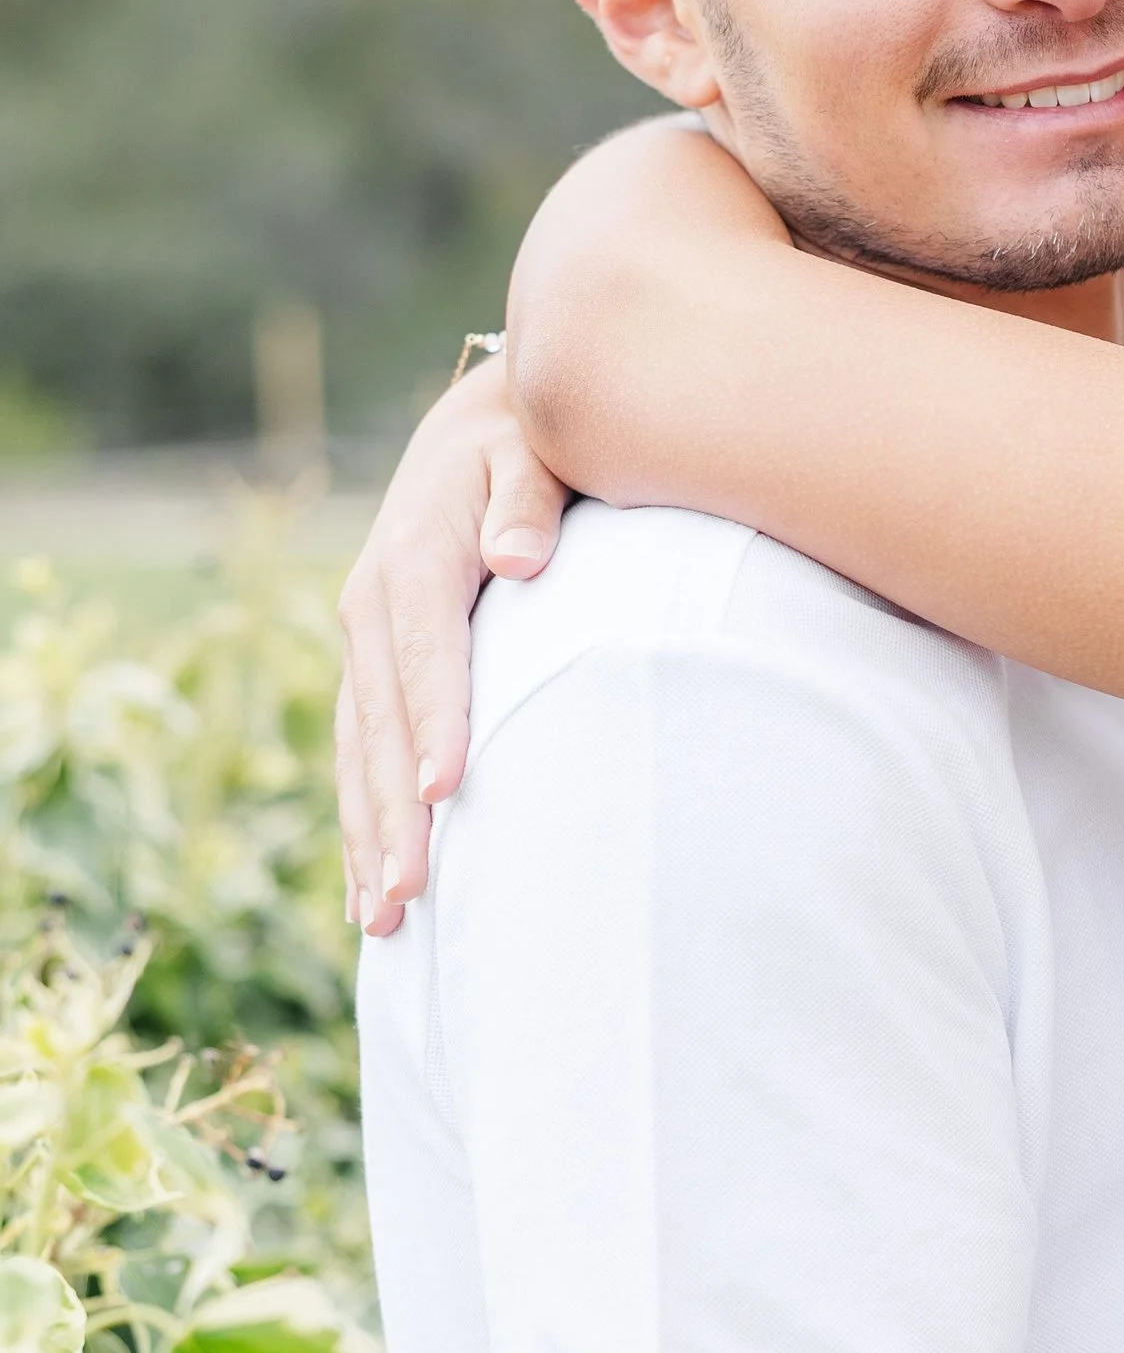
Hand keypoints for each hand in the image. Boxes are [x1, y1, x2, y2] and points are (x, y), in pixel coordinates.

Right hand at [336, 354, 569, 935]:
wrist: (477, 432)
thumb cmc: (527, 445)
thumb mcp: (535, 449)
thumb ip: (528, 500)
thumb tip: (520, 557)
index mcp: (416, 560)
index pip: (426, 655)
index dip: (434, 722)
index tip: (448, 789)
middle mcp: (374, 608)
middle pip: (381, 725)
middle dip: (394, 813)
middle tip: (411, 896)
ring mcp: (365, 644)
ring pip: (359, 754)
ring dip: (369, 838)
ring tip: (383, 920)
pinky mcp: (373, 671)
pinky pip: (359, 757)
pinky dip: (362, 823)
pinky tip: (370, 894)